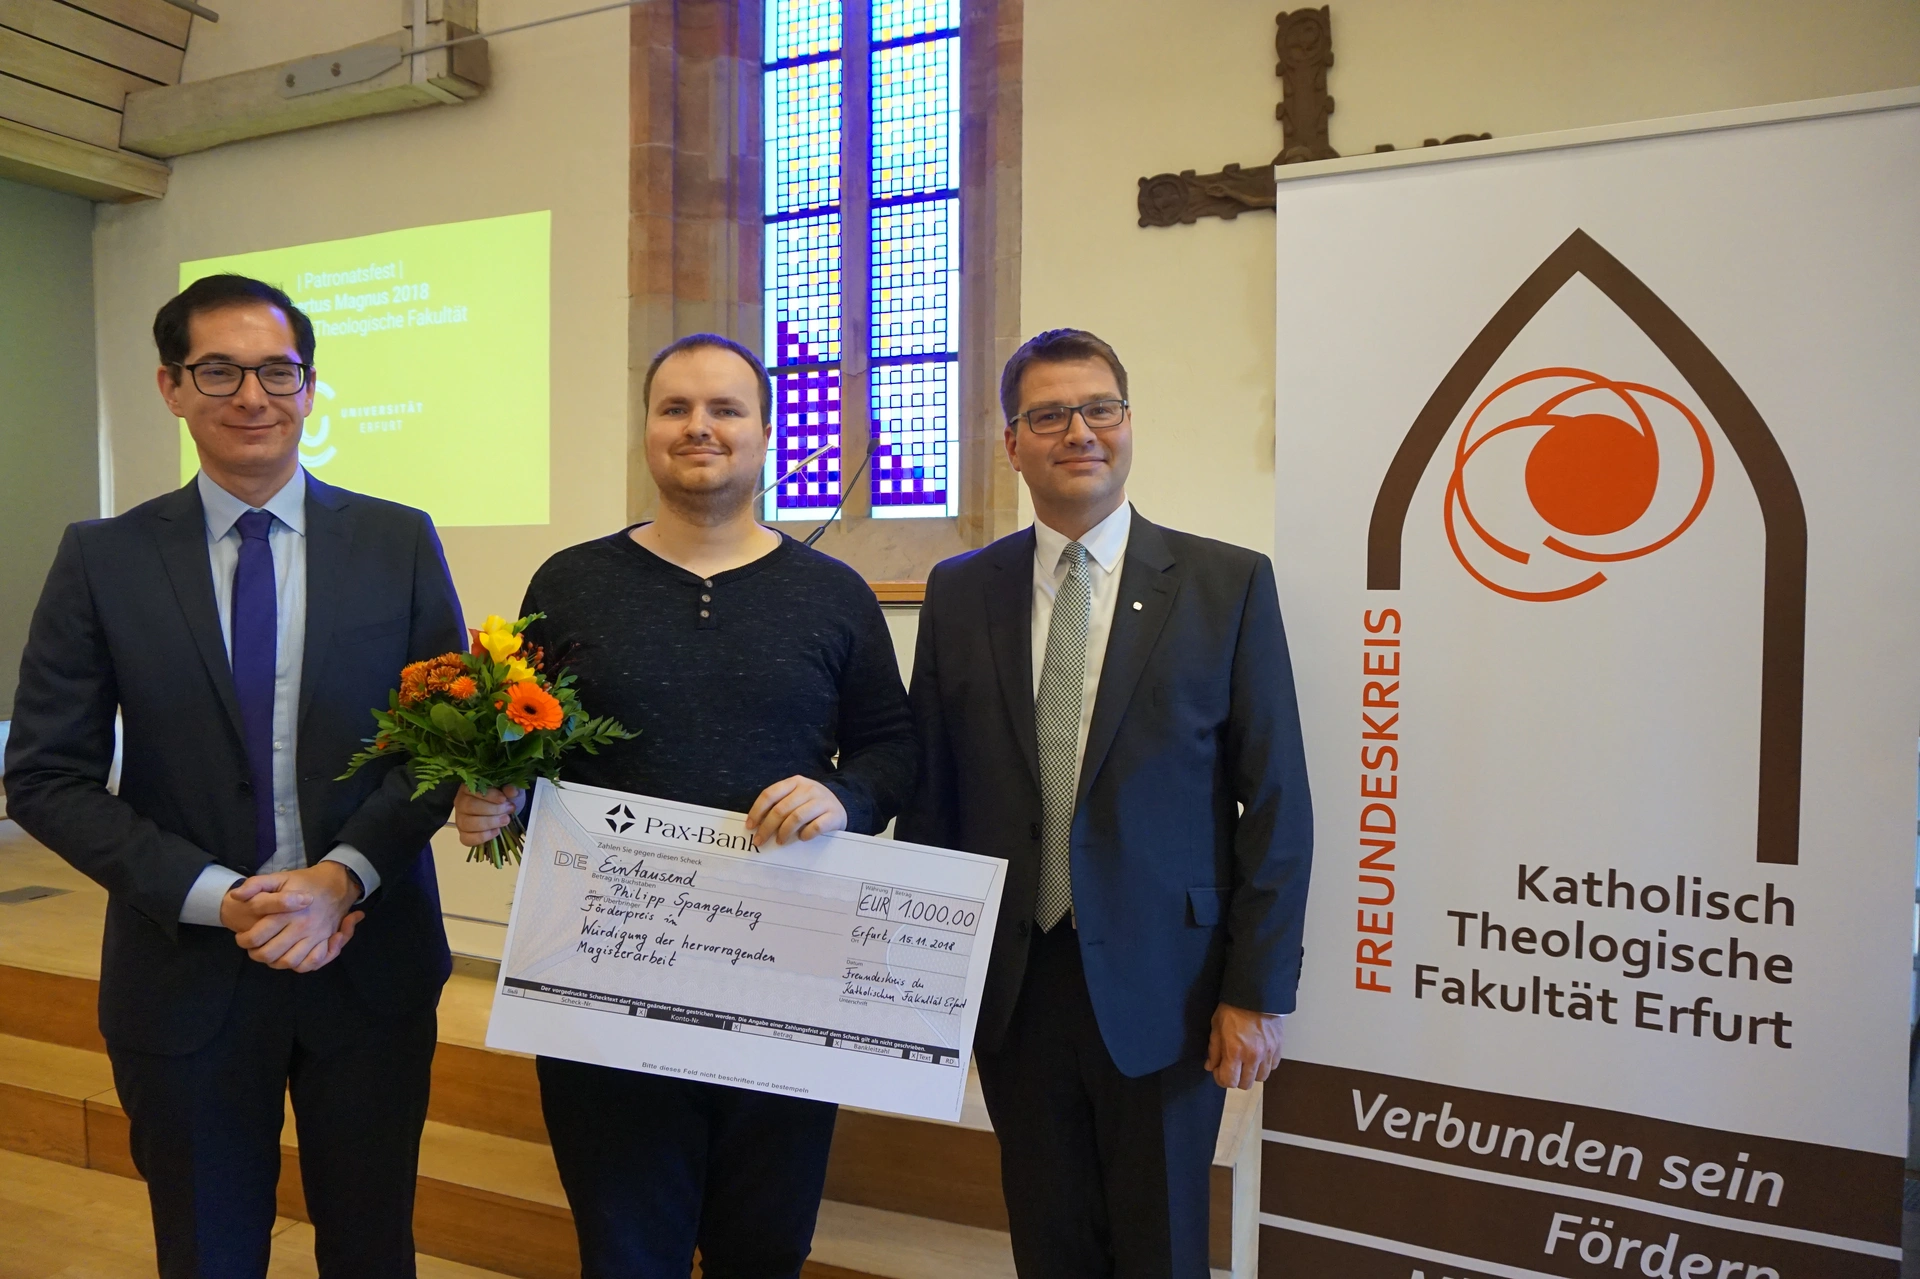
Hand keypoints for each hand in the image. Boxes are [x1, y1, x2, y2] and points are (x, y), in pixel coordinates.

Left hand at [225, 863, 363, 972]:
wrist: (337, 883)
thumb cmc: (304, 882)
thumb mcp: (279, 877)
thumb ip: (255, 884)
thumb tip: (235, 896)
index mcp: (286, 913)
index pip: (256, 937)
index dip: (243, 941)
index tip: (242, 937)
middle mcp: (301, 927)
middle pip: (270, 954)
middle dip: (256, 954)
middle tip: (253, 948)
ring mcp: (315, 936)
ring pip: (289, 962)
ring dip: (275, 962)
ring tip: (270, 953)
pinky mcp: (325, 942)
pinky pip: (310, 964)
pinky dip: (299, 966)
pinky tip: (291, 958)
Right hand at [454, 783, 521, 845]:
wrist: (503, 813)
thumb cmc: (502, 799)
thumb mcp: (507, 791)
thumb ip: (509, 789)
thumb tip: (512, 791)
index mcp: (468, 788)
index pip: (473, 790)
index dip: (490, 795)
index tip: (504, 799)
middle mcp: (460, 803)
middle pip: (469, 806)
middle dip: (492, 810)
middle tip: (508, 811)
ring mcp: (460, 820)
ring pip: (467, 823)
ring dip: (489, 823)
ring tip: (505, 820)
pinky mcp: (463, 834)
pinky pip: (466, 839)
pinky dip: (483, 837)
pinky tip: (496, 831)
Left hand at [745, 776, 846, 846]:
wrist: (842, 803)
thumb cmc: (811, 803)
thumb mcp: (796, 797)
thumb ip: (779, 805)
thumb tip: (756, 825)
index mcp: (795, 782)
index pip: (770, 794)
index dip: (757, 811)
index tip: (750, 826)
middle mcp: (808, 789)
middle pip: (781, 809)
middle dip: (767, 827)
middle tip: (760, 840)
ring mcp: (822, 801)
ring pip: (797, 817)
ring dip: (784, 832)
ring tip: (780, 841)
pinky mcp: (833, 815)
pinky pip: (815, 827)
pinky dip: (805, 835)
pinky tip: (802, 838)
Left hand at [1205, 1002, 1284, 1089]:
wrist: (1255, 994)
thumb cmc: (1232, 1008)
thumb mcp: (1216, 1027)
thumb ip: (1214, 1050)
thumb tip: (1211, 1067)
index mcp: (1235, 1051)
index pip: (1229, 1081)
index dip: (1221, 1078)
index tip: (1219, 1070)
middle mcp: (1253, 1056)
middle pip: (1245, 1084)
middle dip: (1236, 1078)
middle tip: (1232, 1067)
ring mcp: (1268, 1053)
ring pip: (1260, 1078)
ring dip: (1251, 1073)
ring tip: (1246, 1061)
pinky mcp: (1279, 1047)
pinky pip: (1272, 1066)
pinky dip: (1265, 1065)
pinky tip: (1258, 1055)